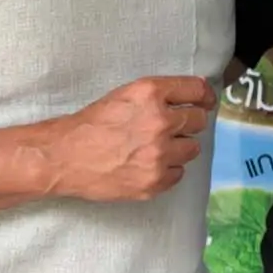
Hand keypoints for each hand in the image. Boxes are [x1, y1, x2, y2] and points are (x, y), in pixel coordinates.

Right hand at [42, 76, 216, 202]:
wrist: (64, 157)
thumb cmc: (92, 124)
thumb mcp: (126, 95)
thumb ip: (159, 95)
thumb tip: (193, 99)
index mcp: (151, 93)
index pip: (196, 90)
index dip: (205, 96)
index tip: (207, 102)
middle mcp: (159, 122)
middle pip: (199, 120)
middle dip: (188, 122)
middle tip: (171, 127)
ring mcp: (158, 154)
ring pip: (193, 148)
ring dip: (179, 147)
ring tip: (154, 147)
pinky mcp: (155, 182)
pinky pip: (179, 173)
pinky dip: (168, 169)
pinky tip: (147, 164)